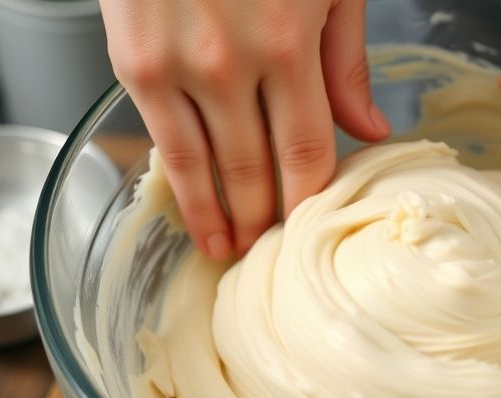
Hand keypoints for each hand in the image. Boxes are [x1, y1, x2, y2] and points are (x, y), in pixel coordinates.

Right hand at [100, 0, 390, 258]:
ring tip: (230, 251)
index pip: (307, 153)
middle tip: (274, 254)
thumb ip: (346, 57)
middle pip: (256, 171)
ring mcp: (175, 65)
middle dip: (267, 219)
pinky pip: (163, 141)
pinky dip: (182, 188)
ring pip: (205, 168)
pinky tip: (194, 215)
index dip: (309, 201)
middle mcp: (230, 64)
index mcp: (288, 40)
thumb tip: (369, 130)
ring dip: (220, 218)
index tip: (311, 228)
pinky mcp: (132, 61)